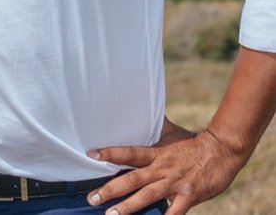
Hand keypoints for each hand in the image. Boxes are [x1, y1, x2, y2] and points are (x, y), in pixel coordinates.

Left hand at [86, 125, 242, 214]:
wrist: (221, 151)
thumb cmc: (193, 143)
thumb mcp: (170, 133)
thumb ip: (154, 128)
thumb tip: (140, 109)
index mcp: (156, 154)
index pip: (129, 152)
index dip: (110, 153)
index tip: (91, 154)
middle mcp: (162, 168)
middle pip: (132, 178)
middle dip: (110, 189)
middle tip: (91, 198)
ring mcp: (174, 184)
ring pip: (147, 196)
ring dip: (128, 207)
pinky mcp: (188, 196)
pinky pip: (174, 212)